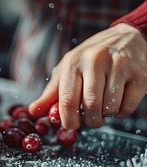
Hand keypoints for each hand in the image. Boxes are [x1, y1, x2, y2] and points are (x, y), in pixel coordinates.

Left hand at [29, 23, 146, 129]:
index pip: (67, 100)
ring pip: (110, 108)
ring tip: (104, 106)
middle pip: (90, 106)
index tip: (71, 126)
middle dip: (89, 121)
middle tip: (91, 120)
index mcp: (73, 62)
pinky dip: (121, 112)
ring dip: (106, 116)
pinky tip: (117, 101)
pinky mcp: (140, 74)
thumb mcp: (67, 71)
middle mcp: (96, 60)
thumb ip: (51, 93)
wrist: (126, 38)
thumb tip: (33, 112)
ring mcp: (120, 65)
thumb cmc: (90, 59)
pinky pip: (128, 107)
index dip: (68, 120)